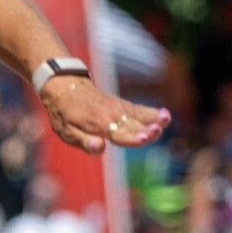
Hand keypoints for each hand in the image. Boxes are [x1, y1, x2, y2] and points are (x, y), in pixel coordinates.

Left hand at [40, 76, 170, 153]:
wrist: (64, 86)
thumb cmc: (64, 113)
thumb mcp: (65, 131)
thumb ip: (83, 141)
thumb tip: (100, 146)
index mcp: (96, 124)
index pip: (117, 133)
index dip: (130, 137)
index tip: (143, 138)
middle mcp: (110, 115)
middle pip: (131, 125)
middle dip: (145, 130)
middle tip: (157, 131)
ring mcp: (118, 108)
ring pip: (138, 116)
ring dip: (153, 119)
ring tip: (167, 119)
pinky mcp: (122, 105)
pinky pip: (139, 110)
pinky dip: (151, 112)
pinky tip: (166, 116)